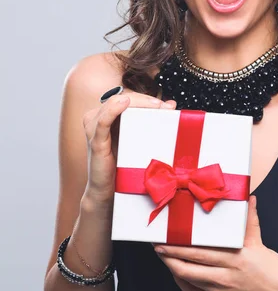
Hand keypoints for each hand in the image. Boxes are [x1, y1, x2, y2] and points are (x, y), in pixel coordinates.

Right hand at [82, 89, 175, 203]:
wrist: (108, 192)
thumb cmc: (122, 166)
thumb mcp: (139, 140)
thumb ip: (152, 121)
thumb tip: (171, 104)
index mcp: (108, 115)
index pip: (129, 98)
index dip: (147, 98)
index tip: (167, 106)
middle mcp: (98, 117)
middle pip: (122, 98)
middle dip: (145, 100)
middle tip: (164, 107)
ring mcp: (94, 128)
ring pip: (114, 104)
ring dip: (136, 103)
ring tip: (155, 106)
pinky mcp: (95, 141)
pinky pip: (103, 121)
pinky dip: (113, 109)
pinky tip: (124, 103)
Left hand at [153, 196, 277, 290]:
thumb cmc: (275, 270)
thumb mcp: (261, 243)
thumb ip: (251, 221)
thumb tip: (248, 198)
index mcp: (237, 258)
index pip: (202, 251)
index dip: (181, 245)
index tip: (168, 236)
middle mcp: (227, 276)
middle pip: (190, 266)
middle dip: (170, 255)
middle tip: (157, 246)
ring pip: (190, 281)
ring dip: (173, 269)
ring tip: (164, 258)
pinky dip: (183, 284)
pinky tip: (178, 275)